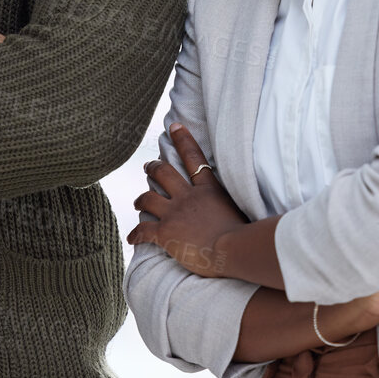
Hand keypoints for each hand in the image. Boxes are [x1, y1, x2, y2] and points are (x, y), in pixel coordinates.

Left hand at [126, 122, 249, 277]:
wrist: (235, 250)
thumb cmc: (246, 236)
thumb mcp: (242, 210)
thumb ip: (232, 204)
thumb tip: (237, 208)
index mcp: (209, 190)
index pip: (193, 157)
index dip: (182, 140)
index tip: (174, 127)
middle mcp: (188, 197)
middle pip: (164, 174)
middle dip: (153, 168)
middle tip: (148, 166)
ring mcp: (175, 213)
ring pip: (148, 198)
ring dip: (140, 199)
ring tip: (137, 202)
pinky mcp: (165, 232)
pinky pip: (143, 231)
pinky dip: (135, 235)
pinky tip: (132, 239)